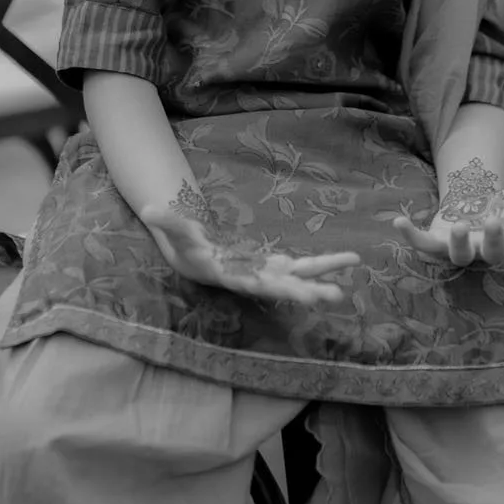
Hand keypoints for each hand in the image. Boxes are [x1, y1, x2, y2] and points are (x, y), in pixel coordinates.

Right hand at [141, 196, 358, 307]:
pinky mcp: (278, 265)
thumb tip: (148, 207)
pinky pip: (306, 265)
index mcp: (235, 275)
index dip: (277, 288)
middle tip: (334, 296)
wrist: (198, 258)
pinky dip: (325, 264)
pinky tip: (348, 262)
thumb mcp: (178, 233)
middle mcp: (258, 279)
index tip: (298, 292)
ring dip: (327, 272)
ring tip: (354, 265)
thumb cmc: (187, 247)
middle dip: (308, 291)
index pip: (258, 284)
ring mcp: (271, 272)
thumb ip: (167, 221)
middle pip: (286, 286)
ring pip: (303, 274)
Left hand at [393, 168, 503, 267]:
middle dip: (493, 239)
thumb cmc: (503, 208)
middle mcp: (486, 251)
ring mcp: (460, 250)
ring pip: (460, 256)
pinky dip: (409, 235)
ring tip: (461, 225)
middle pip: (492, 254)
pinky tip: (398, 220)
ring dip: (461, 243)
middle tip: (493, 221)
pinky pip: (422, 245)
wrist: (472, 210)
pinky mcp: (436, 244)